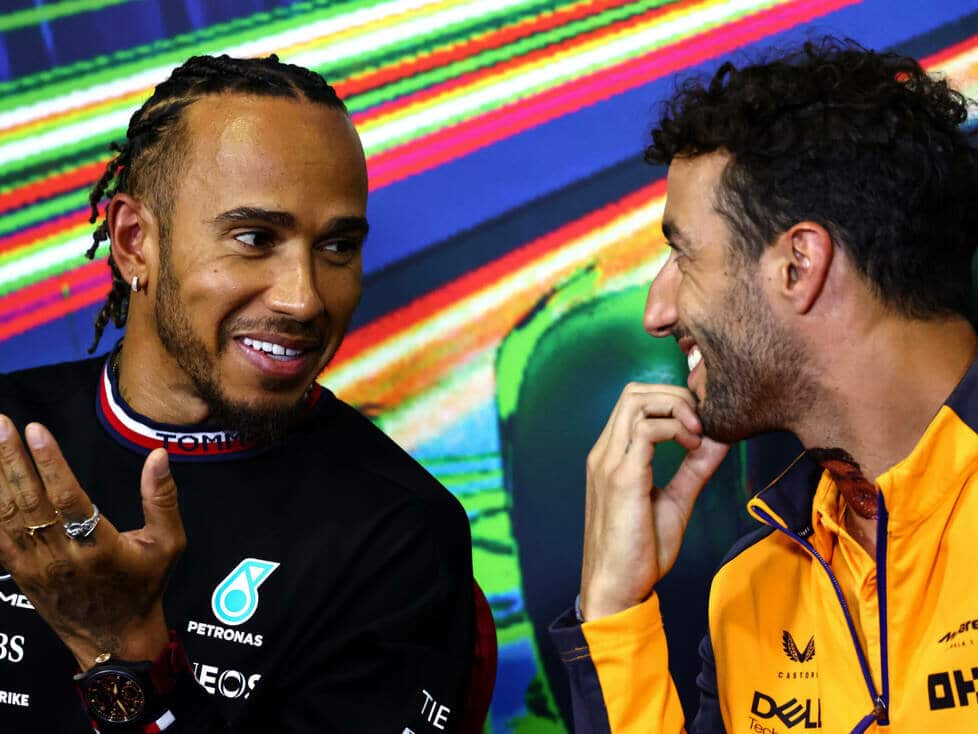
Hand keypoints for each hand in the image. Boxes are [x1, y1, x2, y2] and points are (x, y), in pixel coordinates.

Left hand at [0, 415, 184, 669]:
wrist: (114, 638)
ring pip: (7, 517)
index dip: (51, 463)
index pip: (68, 499)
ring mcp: (35, 567)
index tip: (37, 430)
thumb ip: (162, 498)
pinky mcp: (19, 573)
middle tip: (1, 424)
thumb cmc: (145, 585)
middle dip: (12, 460)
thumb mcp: (168, 543)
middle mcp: (61, 558)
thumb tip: (158, 455)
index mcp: (99, 549)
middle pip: (30, 503)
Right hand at [579, 383, 728, 620]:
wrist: (617, 588)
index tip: (701, 423)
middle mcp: (605, 452)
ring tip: (697, 434)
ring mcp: (609, 462)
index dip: (671, 399)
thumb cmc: (640, 552)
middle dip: (675, 395)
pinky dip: (675, 428)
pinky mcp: (622, 478)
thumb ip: (694, 469)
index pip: (634, 401)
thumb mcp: (675, 502)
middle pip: (634, 392)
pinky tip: (692, 447)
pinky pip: (646, 430)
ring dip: (676, 407)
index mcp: (612, 456)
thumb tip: (719, 441)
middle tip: (702, 422)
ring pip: (637, 401)